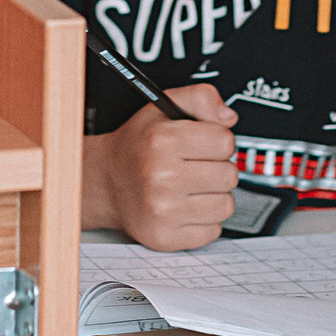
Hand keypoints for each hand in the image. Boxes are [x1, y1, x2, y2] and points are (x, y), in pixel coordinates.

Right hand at [81, 83, 238, 250]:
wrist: (106, 183)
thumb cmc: (137, 146)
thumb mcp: (163, 108)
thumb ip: (200, 98)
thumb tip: (228, 117)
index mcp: (162, 141)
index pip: (225, 141)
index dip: (217, 140)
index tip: (202, 144)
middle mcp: (162, 177)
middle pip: (229, 175)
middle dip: (217, 168)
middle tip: (195, 166)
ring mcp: (164, 212)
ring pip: (226, 205)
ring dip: (214, 196)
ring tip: (191, 188)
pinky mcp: (166, 238)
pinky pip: (214, 231)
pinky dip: (205, 220)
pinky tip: (185, 208)